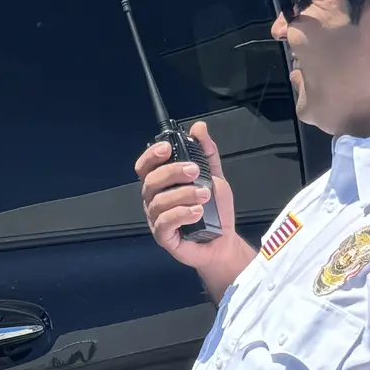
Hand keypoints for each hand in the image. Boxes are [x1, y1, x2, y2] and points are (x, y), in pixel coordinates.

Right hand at [134, 120, 236, 268]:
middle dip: (172, 172)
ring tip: (204, 195)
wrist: (224, 241)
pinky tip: (197, 212)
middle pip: (151, 181)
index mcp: (162, 184)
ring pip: (158, 202)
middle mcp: (154, 200)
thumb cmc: (214, 210)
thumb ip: (206, 153)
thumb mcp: (214, 176)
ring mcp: (156, 219)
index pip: (145, 166)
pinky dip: (180, 214)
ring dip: (182, 194)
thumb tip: (199, 127)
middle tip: (195, 172)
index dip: (152, 155)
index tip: (168, 148)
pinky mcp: (164, 237)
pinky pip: (164, 223)